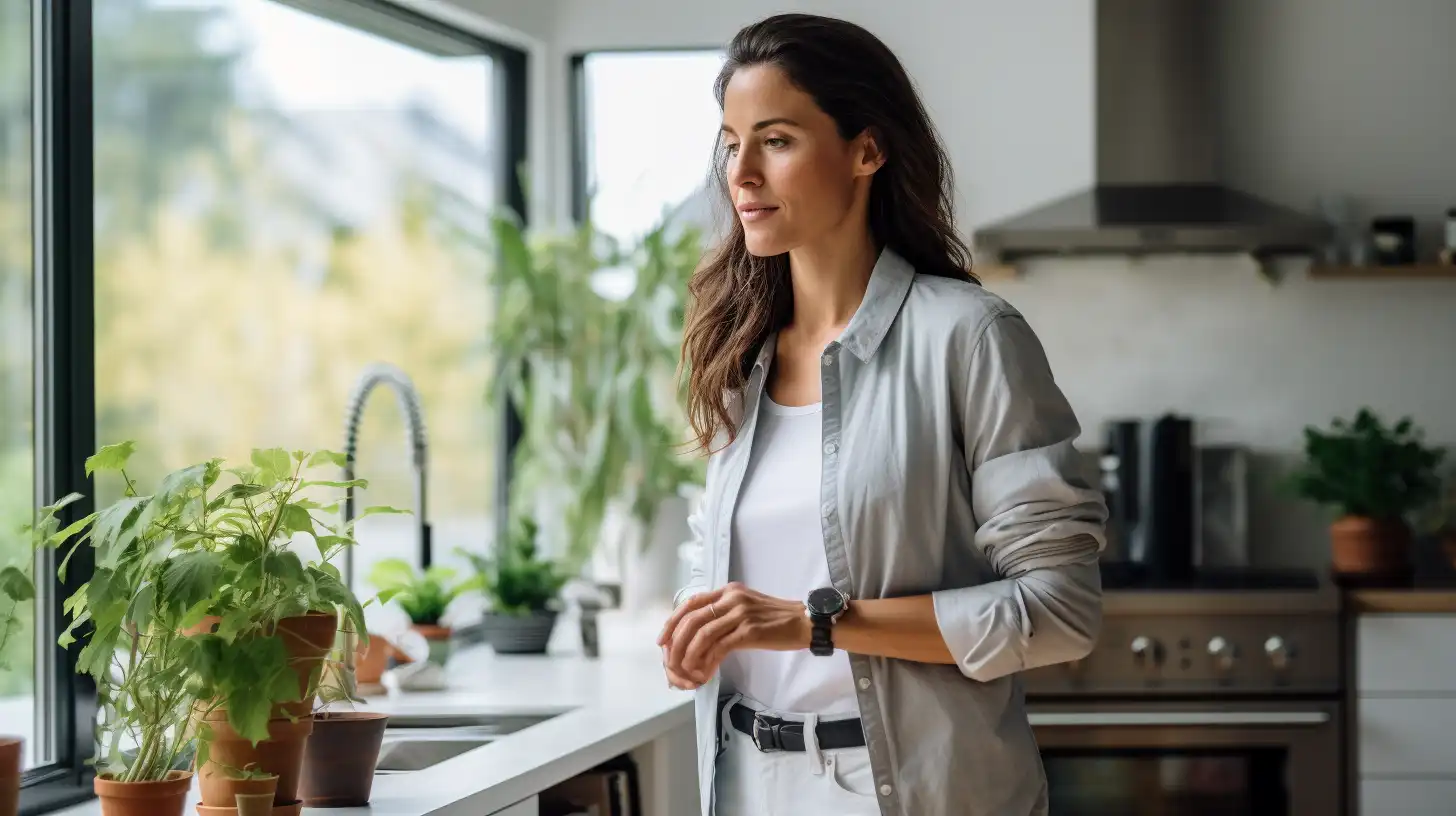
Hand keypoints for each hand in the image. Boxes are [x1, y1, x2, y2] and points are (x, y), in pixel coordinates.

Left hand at [656, 583, 810, 686]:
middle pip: (692, 620)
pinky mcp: (749, 631)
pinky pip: (719, 647)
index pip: (691, 603)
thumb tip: (698, 635)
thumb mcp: (746, 606)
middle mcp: (732, 598)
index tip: (662, 640)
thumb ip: (724, 614)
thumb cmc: (776, 619)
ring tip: (685, 672)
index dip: (672, 621)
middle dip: (676, 643)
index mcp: (728, 591)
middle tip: (669, 662)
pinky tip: (704, 673)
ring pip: (702, 635)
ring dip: (689, 656)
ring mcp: (740, 614)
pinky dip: (707, 662)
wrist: (805, 623)